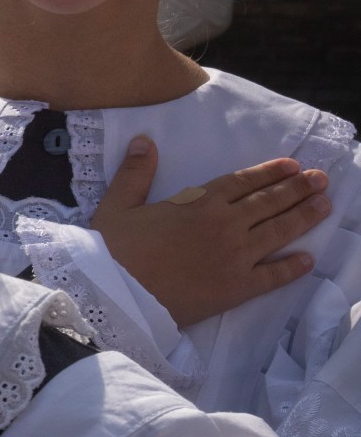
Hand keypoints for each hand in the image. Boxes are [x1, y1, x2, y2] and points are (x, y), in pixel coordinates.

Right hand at [92, 136, 328, 328]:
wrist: (113, 296)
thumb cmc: (111, 251)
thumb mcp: (116, 206)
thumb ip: (134, 173)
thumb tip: (146, 140)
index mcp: (198, 203)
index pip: (243, 182)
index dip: (270, 172)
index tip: (293, 165)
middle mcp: (225, 225)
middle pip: (269, 203)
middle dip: (298, 188)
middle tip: (321, 179)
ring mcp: (235, 257)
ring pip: (279, 232)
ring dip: (304, 217)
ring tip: (325, 205)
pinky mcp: (236, 288)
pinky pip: (272, 276)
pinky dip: (292, 268)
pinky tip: (307, 260)